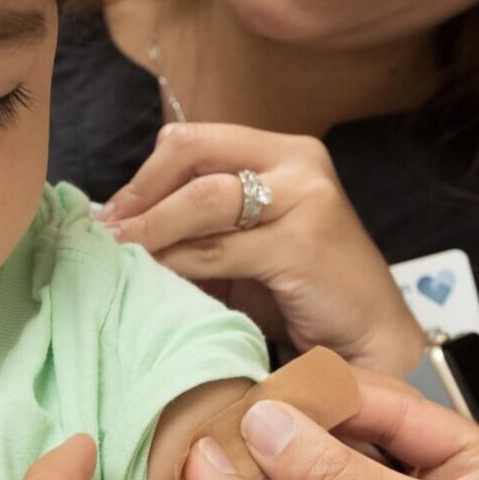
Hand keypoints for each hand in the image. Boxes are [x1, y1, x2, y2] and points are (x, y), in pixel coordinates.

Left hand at [96, 123, 427, 375]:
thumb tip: (122, 223)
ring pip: (201, 201)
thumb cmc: (305, 294)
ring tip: (119, 254)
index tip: (113, 212)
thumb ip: (203, 225)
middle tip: (107, 232)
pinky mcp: (302, 243)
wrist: (370, 339)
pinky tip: (155, 278)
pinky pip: (217, 250)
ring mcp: (305, 199)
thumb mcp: (249, 245)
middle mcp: (299, 162)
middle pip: (192, 156)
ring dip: (150, 230)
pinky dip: (176, 263)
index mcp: (285, 151)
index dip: (145, 175)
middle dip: (140, 195)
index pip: (195, 140)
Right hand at [244, 372, 478, 479]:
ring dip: (276, 472)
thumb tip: (271, 422)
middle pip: (352, 441)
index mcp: (477, 465)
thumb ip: (339, 475)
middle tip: (238, 418)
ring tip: (226, 451)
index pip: (393, 405)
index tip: (269, 390)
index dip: (329, 394)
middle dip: (296, 431)